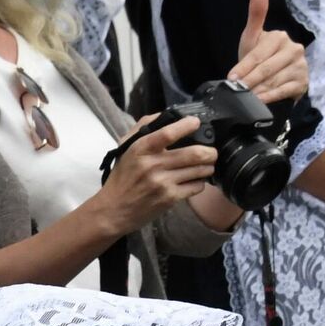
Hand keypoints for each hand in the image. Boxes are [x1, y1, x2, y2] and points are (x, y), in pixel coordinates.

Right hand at [91, 115, 216, 234]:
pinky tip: (194, 180)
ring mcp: (162, 183)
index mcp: (141, 149)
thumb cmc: (122, 177)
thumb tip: (166, 115)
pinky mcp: (169, 199)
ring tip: (206, 165)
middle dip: (210, 151)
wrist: (113, 210)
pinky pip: (196, 187)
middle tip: (211, 151)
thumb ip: (143, 127)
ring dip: (207, 167)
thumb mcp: (125, 148)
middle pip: (194, 153)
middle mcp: (153, 165)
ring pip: (199, 170)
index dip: (187, 125)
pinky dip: (200, 182)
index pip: (169, 133)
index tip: (195, 123)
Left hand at [229, 0, 307, 103]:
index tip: (231, 78)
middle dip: (248, 81)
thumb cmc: (260, 57)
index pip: (257, 55)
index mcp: (280, 37)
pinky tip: (260, 101)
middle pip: (265, 69)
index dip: (243, 68)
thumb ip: (255, 15)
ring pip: (273, 82)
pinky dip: (270, 97)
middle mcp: (294, 49)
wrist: (275, 77)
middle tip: (236, 90)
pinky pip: (283, 91)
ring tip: (247, 97)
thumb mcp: (253, 38)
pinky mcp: (303, 82)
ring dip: (258, 91)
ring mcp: (300, 66)